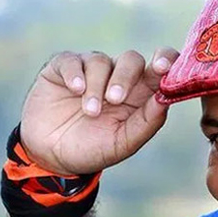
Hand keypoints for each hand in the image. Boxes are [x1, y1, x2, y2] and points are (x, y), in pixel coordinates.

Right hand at [19, 48, 178, 174]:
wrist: (51, 157)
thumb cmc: (93, 149)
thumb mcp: (123, 143)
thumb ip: (147, 122)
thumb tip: (166, 99)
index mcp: (139, 93)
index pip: (161, 66)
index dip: (166, 59)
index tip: (161, 67)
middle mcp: (117, 76)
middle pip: (131, 59)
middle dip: (125, 77)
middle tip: (115, 99)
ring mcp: (90, 70)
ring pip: (101, 61)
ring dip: (96, 86)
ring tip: (90, 112)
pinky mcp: (62, 68)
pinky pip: (72, 60)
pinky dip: (75, 73)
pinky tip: (75, 90)